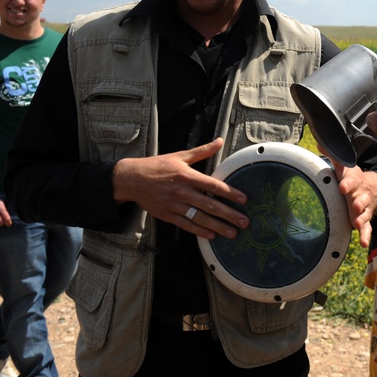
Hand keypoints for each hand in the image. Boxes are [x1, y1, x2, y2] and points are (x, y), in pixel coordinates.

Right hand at [111, 138, 248, 239]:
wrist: (131, 179)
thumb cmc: (157, 166)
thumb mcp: (180, 156)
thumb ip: (202, 151)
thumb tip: (220, 140)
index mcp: (187, 176)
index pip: (213, 185)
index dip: (230, 193)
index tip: (244, 199)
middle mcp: (182, 192)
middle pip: (209, 205)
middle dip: (229, 214)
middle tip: (244, 221)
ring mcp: (174, 205)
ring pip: (199, 218)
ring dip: (218, 226)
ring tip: (233, 233)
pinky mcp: (166, 215)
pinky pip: (186, 225)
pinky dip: (199, 231)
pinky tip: (212, 235)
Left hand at [332, 163, 376, 246]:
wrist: (375, 189)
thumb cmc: (354, 179)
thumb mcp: (346, 167)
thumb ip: (334, 157)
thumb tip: (320, 143)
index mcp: (355, 181)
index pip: (351, 180)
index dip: (348, 183)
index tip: (342, 186)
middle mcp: (361, 194)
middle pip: (361, 198)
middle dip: (359, 202)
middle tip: (355, 206)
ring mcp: (365, 208)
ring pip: (365, 213)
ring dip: (362, 218)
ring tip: (357, 224)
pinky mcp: (366, 219)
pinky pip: (368, 228)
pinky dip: (366, 235)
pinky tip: (364, 243)